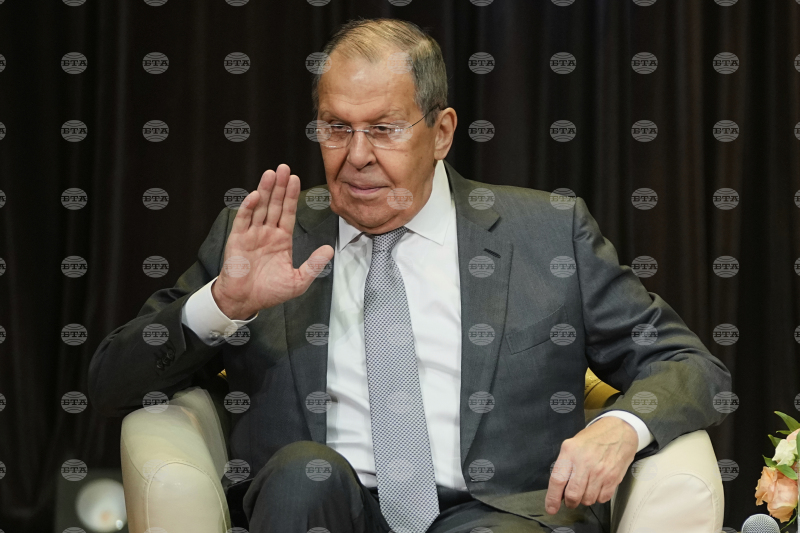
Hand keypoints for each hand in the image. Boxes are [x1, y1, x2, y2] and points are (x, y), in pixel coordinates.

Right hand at [211, 164, 333, 319]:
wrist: (245, 301)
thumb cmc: (270, 292)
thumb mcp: (298, 280)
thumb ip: (314, 264)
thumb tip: (329, 250)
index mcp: (281, 239)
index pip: (287, 212)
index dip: (291, 196)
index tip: (295, 179)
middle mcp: (267, 233)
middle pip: (274, 205)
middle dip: (279, 186)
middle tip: (283, 167)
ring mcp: (251, 234)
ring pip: (260, 208)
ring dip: (265, 190)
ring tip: (270, 174)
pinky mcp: (237, 240)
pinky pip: (244, 220)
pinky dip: (248, 207)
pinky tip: (255, 195)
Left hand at [545, 416, 637, 513]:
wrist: (619, 431)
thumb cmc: (593, 439)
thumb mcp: (572, 445)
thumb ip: (564, 465)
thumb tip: (558, 490)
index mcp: (570, 452)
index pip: (557, 480)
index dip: (552, 498)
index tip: (551, 508)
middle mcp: (584, 462)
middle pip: (573, 494)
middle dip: (570, 502)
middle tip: (571, 500)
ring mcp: (600, 471)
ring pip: (587, 499)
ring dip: (584, 499)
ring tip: (586, 488)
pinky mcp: (613, 478)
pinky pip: (602, 498)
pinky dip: (598, 497)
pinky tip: (597, 486)